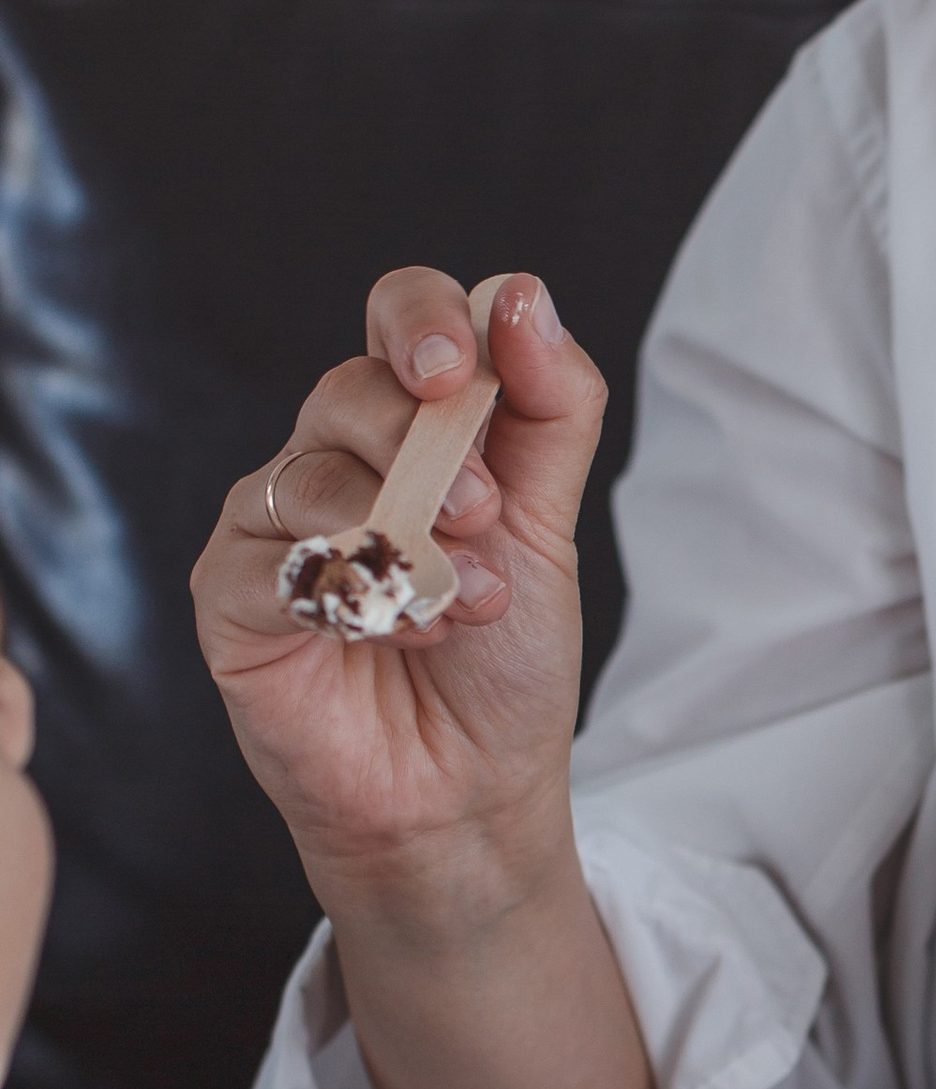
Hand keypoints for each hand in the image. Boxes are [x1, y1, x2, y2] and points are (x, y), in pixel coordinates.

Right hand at [191, 267, 606, 906]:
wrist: (470, 793)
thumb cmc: (502, 663)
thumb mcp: (550, 527)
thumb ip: (552, 411)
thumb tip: (522, 294)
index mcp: (411, 427)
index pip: (400, 319)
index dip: (423, 317)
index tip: (458, 366)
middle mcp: (332, 459)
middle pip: (351, 390)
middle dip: (426, 445)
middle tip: (481, 513)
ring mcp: (271, 525)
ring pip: (311, 476)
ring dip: (405, 539)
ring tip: (469, 605)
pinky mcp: (229, 597)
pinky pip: (267, 561)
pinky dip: (344, 594)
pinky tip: (397, 633)